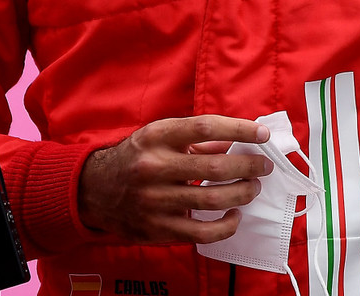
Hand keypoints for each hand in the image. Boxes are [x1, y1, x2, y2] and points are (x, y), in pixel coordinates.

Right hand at [78, 115, 269, 243]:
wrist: (95, 189)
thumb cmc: (136, 158)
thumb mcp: (158, 137)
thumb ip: (196, 140)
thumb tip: (238, 141)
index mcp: (156, 137)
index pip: (205, 128)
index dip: (239, 130)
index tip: (262, 134)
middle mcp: (154, 167)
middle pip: (216, 167)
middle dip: (249, 167)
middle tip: (263, 166)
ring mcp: (156, 200)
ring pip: (213, 200)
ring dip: (242, 193)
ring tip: (252, 187)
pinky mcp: (158, 228)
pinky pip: (203, 232)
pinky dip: (226, 225)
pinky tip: (234, 215)